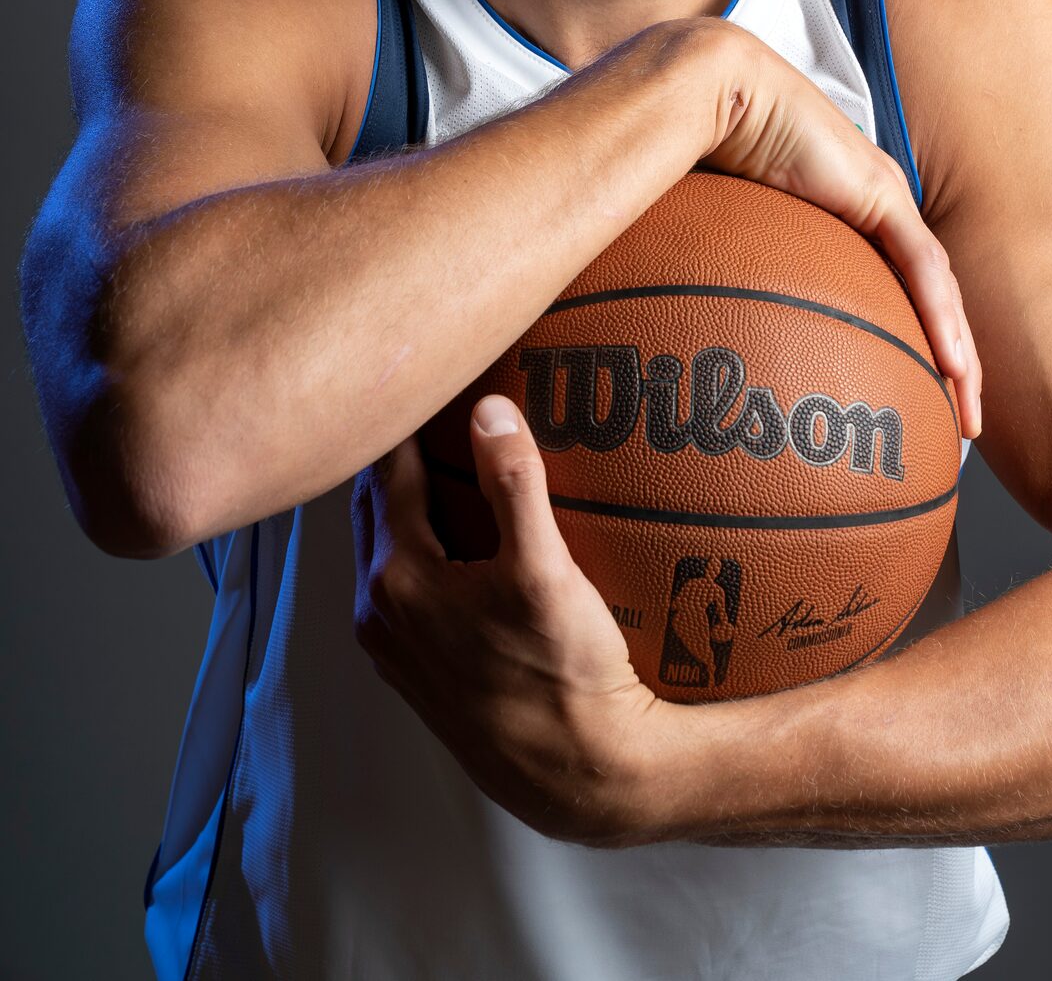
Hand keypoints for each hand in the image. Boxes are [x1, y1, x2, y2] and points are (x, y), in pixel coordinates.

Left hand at [351, 395, 674, 846]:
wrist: (580, 776)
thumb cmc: (565, 675)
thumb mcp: (545, 569)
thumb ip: (514, 482)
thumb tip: (487, 407)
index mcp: (397, 578)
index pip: (387, 471)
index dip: (405, 418)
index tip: (424, 371)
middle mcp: (378, 611)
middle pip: (375, 508)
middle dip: (398, 456)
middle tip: (432, 400)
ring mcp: (395, 646)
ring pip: (386, 547)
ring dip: (405, 503)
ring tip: (445, 455)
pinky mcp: (419, 671)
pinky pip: (403, 585)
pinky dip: (418, 546)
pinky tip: (460, 535)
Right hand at [702, 24, 982, 438]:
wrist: (714, 93)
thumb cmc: (703, 152)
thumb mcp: (723, 227)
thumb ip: (727, 269)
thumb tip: (692, 321)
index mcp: (844, 212)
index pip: (895, 287)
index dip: (913, 340)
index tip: (915, 394)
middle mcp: (874, 205)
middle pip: (928, 296)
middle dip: (950, 360)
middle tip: (960, 422)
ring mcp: (882, 196)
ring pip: (937, 289)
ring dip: (958, 352)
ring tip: (966, 410)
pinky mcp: (879, 192)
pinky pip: (921, 267)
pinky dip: (941, 318)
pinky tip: (954, 364)